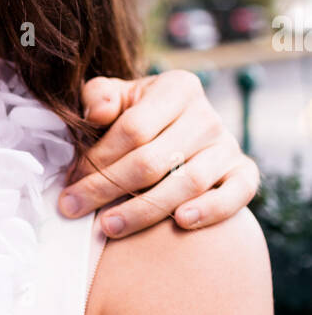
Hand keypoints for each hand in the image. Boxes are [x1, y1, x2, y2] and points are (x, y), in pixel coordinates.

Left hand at [60, 70, 259, 236]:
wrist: (179, 132)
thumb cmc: (138, 116)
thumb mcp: (116, 97)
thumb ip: (99, 97)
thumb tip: (97, 113)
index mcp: (177, 88)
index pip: (133, 128)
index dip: (98, 158)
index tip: (70, 180)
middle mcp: (207, 115)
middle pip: (154, 160)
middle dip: (107, 188)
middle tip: (73, 208)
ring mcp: (228, 145)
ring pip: (186, 183)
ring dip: (144, 209)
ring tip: (109, 227)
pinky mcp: (244, 173)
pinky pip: (236, 195)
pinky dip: (211, 210)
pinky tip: (181, 222)